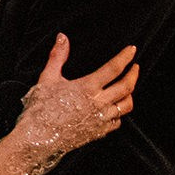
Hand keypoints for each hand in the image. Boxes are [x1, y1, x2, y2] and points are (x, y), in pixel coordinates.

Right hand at [4, 35, 136, 174]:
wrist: (38, 138)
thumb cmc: (41, 108)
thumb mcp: (47, 78)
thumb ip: (57, 56)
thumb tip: (62, 37)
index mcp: (87, 87)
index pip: (114, 68)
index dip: (125, 57)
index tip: (132, 50)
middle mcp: (98, 103)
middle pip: (126, 86)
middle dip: (134, 74)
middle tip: (135, 67)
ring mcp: (101, 119)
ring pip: (126, 105)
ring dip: (130, 94)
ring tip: (128, 87)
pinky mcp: (99, 131)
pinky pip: (117, 121)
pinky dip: (119, 113)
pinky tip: (114, 108)